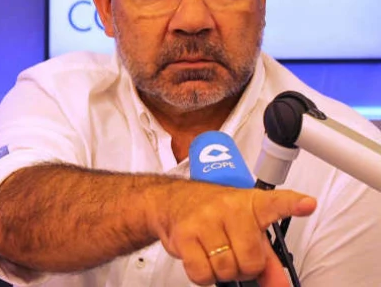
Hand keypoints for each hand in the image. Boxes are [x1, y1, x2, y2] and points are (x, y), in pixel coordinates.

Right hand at [151, 182, 316, 285]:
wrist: (172, 202)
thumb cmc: (212, 214)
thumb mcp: (244, 228)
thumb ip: (265, 258)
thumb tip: (280, 286)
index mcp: (251, 203)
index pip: (276, 203)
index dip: (293, 204)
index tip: (307, 204)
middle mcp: (229, 207)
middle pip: (251, 261)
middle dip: (243, 267)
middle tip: (233, 255)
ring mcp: (206, 219)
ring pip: (226, 269)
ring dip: (222, 272)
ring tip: (215, 254)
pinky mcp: (185, 234)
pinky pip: (202, 274)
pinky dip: (203, 276)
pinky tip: (201, 258)